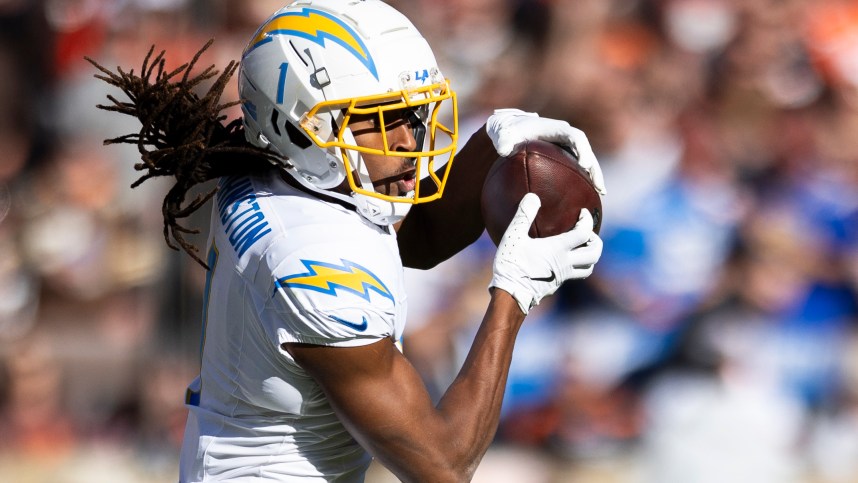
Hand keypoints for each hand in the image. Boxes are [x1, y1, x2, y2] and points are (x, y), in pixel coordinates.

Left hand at [486, 108, 606, 194]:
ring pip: (586, 162)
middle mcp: (566, 138)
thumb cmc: (509, 132)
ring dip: (594, 177)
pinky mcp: (565, 157)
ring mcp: (567, 148)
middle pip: (587, 152)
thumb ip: (504, 141)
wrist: (510, 132)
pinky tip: (586, 197)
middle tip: (599, 187)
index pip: (575, 137)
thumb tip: (503, 151)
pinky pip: (577, 169)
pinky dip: (583, 181)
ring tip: (600, 195)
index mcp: (557, 130)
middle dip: (594, 169)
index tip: (584, 164)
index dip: (582, 150)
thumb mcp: (504, 135)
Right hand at [490, 193, 602, 314]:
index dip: (587, 221)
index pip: (583, 233)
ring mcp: (562, 276)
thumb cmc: (511, 265)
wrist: (510, 295)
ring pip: (588, 268)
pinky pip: (574, 275)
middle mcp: (565, 263)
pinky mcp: (556, 285)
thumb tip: (533, 197)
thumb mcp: (513, 236)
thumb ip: (523, 215)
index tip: (583, 213)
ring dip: (590, 256)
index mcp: (558, 249)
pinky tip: (563, 261)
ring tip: (582, 247)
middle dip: (596, 241)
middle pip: (594, 254)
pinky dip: (576, 266)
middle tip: (589, 232)